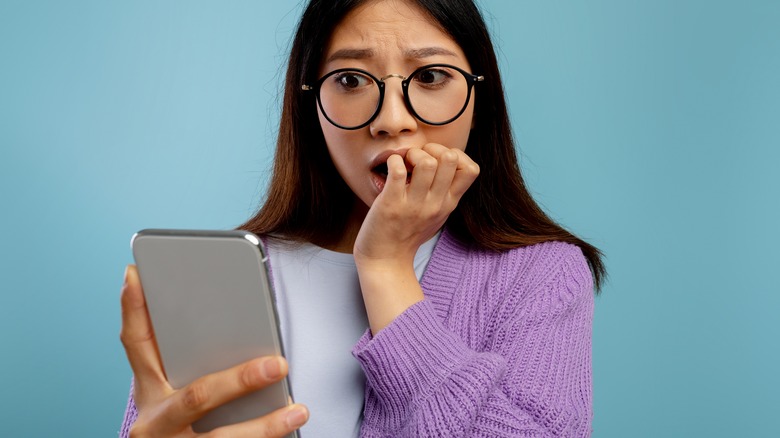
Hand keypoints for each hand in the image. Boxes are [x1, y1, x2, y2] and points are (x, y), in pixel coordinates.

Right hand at [120, 265, 307, 436]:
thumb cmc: (180, 428)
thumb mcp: (171, 397)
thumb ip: (187, 362)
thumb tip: (221, 318)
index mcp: (149, 392)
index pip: (137, 344)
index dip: (134, 309)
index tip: (137, 273)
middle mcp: (154, 422)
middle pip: (197, 396)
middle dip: (239, 381)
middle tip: (278, 364)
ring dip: (266, 426)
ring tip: (299, 410)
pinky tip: (292, 428)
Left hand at [353, 143, 478, 332]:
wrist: (385, 260)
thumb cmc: (408, 233)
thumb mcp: (437, 213)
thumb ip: (446, 190)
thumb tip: (448, 159)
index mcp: (449, 203)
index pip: (471, 169)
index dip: (455, 154)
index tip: (436, 159)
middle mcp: (435, 203)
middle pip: (450, 158)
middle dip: (432, 148)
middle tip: (416, 158)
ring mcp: (414, 205)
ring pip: (427, 163)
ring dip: (413, 154)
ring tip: (404, 162)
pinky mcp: (391, 205)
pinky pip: (397, 171)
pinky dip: (394, 161)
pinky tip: (390, 167)